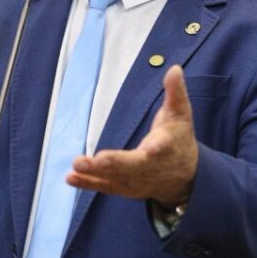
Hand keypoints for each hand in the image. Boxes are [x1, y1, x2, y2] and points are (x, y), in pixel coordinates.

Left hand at [66, 65, 197, 207]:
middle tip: (97, 159)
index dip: (156, 148)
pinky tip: (70, 178)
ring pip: (116, 178)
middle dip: (115, 163)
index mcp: (166, 146)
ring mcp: (137, 180)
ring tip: (76, 165)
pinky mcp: (125, 188)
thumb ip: (175, 92)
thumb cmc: (179, 139)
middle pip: (133, 166)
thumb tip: (174, 68)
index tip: (151, 148)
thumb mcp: (181, 114)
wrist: (186, 178)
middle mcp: (151, 167)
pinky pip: (105, 186)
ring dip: (95, 173)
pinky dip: (88, 183)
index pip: (162, 146)